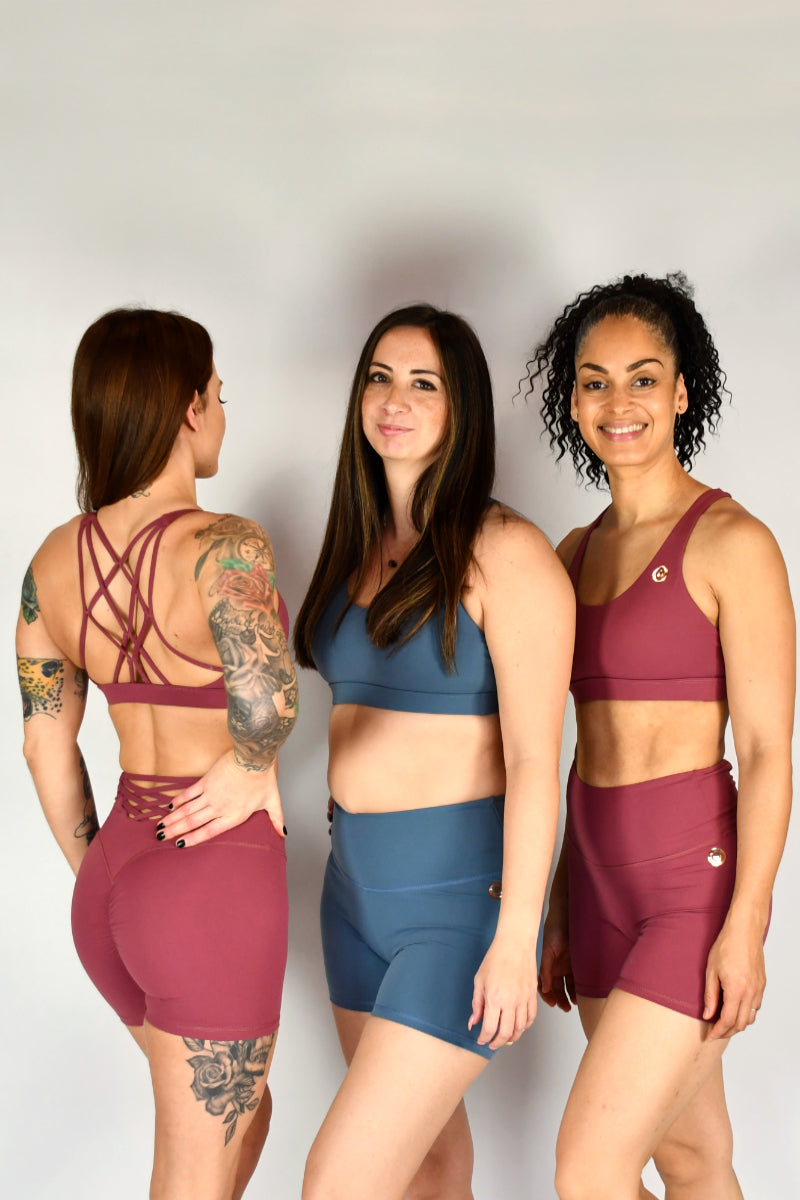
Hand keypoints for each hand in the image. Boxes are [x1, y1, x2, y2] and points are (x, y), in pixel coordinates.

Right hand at [157, 750, 284, 847]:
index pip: (209, 832)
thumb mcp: (273, 801)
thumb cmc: (263, 779)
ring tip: (161, 826)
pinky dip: (178, 801)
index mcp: (234, 816)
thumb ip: (276, 819)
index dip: (193, 840)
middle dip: (176, 831)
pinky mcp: (206, 781)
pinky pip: (189, 794)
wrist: (254, 757)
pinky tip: (170, 807)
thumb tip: (282, 833)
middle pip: (193, 823)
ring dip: (172, 819)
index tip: (180, 845)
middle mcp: (219, 808)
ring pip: (187, 810)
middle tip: (161, 837)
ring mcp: (211, 794)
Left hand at [469, 934, 537, 1049]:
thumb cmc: (495, 959)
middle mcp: (510, 1001)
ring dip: (512, 1037)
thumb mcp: (479, 981)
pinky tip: (518, 1027)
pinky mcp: (532, 996)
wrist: (515, 944)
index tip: (480, 1040)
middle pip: (506, 1033)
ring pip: (520, 1028)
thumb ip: (476, 1004)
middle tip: (492, 1044)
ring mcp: (523, 999)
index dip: (484, 1038)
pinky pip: (531, 1018)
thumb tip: (472, 1023)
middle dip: (497, 1043)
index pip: (489, 1028)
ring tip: (505, 1038)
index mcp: (494, 998)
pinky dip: (525, 1027)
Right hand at [538, 906, 575, 1012]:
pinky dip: (577, 988)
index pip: (544, 985)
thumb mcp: (548, 951)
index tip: (552, 1003)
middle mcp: (555, 968)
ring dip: (569, 995)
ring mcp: (566, 966)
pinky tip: (580, 995)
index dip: (547, 995)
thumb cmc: (554, 930)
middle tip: (564, 1007)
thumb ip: (546, 970)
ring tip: (573, 1004)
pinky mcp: (576, 964)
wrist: (568, 917)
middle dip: (559, 998)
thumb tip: (544, 988)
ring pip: (567, 986)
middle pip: (556, 988)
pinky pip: (577, 979)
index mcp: (546, 965)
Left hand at [704, 911, 766, 1038]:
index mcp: (736, 990)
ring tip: (723, 1022)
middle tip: (714, 1032)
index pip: (728, 1021)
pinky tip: (735, 1008)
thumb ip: (710, 996)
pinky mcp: (762, 984)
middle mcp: (750, 992)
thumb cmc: (726, 946)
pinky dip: (746, 1013)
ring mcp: (759, 989)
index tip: (709, 1036)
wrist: (744, 931)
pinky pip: (756, 1006)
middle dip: (727, 1032)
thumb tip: (707, 1015)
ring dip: (738, 1024)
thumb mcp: (711, 971)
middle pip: (740, 1024)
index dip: (717, 1031)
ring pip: (750, 1017)